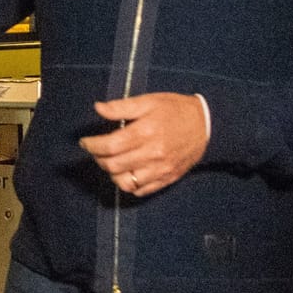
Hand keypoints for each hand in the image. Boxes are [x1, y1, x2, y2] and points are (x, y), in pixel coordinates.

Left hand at [77, 92, 208, 196]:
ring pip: (125, 182)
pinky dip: (128, 184)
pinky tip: (126, 172)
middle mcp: (153, 154)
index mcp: (146, 132)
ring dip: (111, 173)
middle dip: (98, 159)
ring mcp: (161, 169)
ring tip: (110, 161)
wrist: (207, 125)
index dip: (92, 145)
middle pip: (114, 165)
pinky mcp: (167, 179)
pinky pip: (141, 190)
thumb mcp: (149, 101)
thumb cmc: (175, 110)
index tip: (85, 142)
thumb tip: (98, 108)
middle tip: (95, 151)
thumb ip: (121, 107)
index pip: (110, 145)